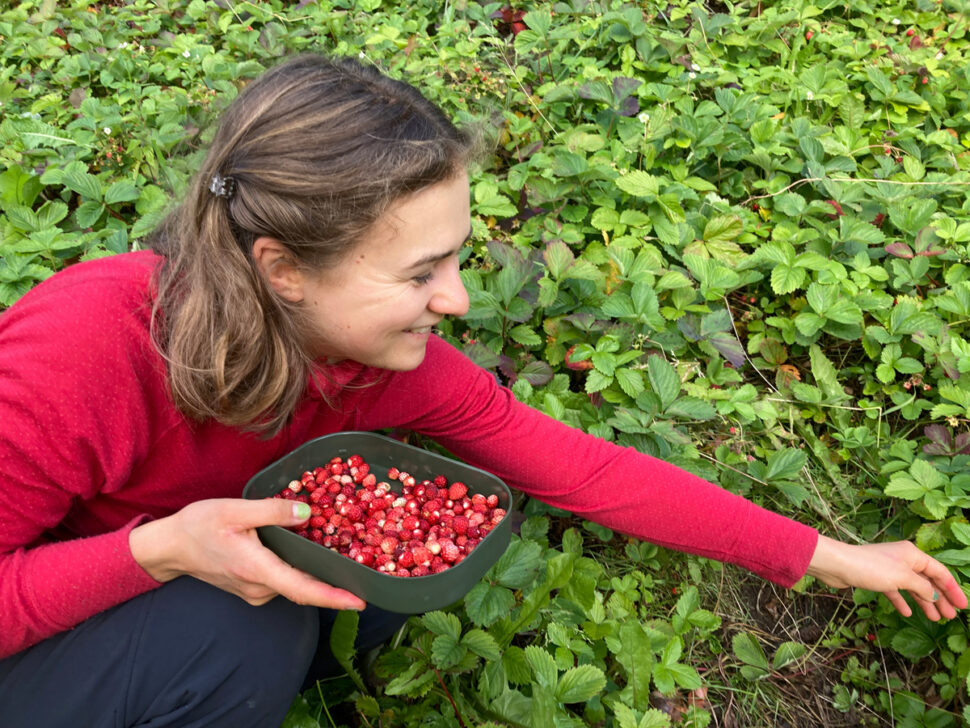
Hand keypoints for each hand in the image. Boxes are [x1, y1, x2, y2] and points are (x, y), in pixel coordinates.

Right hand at [130, 498, 365, 610]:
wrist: (169, 547)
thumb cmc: (199, 526)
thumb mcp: (235, 509)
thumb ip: (272, 510)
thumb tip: (307, 512)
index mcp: (256, 569)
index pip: (302, 589)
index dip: (333, 597)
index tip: (360, 601)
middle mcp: (258, 588)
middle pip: (304, 589)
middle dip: (335, 585)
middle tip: (367, 572)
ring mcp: (254, 592)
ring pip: (293, 585)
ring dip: (317, 575)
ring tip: (346, 559)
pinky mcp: (252, 588)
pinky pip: (282, 582)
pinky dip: (300, 571)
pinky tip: (313, 555)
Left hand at [806, 535, 967, 619]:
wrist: (838, 565)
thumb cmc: (871, 568)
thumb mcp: (902, 578)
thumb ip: (922, 587)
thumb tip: (935, 595)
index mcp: (913, 554)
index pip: (940, 572)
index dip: (952, 589)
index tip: (963, 606)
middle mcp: (903, 559)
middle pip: (927, 580)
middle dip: (940, 598)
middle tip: (950, 617)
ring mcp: (889, 569)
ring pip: (912, 587)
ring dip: (924, 602)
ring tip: (935, 619)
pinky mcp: (876, 578)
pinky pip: (895, 591)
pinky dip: (902, 601)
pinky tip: (907, 614)